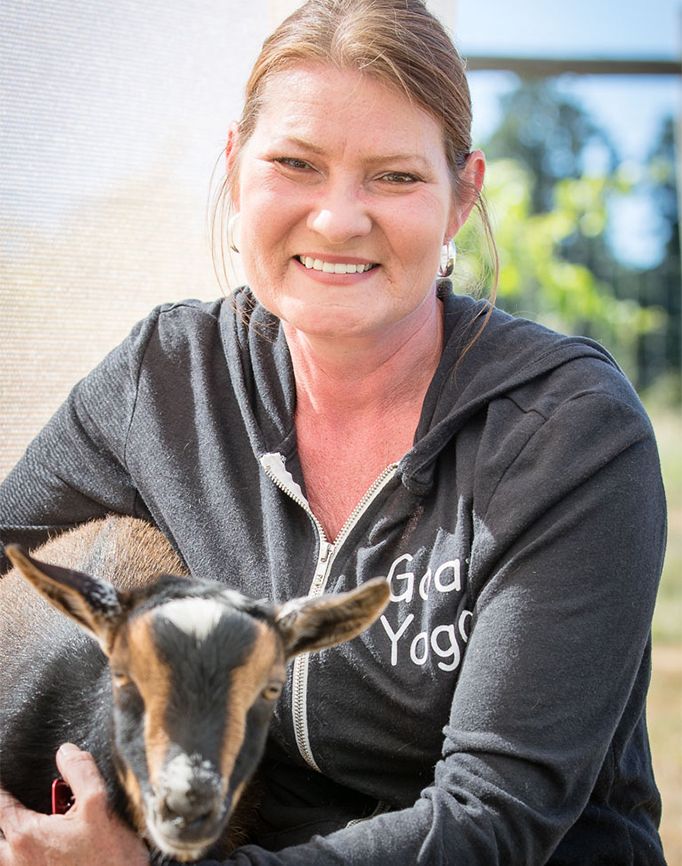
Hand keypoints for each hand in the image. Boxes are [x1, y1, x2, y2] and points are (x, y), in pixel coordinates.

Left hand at [0, 743, 148, 865]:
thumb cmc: (108, 861)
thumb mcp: (99, 805)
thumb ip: (80, 773)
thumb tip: (65, 751)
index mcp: (25, 835)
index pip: (0, 803)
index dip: (3, 785)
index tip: (7, 775)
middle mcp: (17, 860)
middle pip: (1, 828)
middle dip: (7, 812)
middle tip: (19, 803)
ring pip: (7, 851)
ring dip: (14, 835)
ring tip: (35, 822)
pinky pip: (20, 862)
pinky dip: (24, 850)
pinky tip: (49, 844)